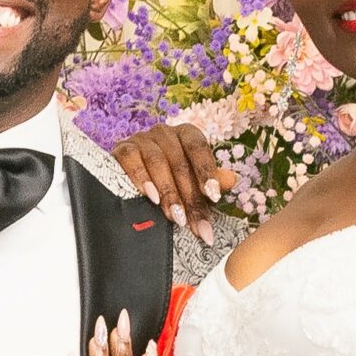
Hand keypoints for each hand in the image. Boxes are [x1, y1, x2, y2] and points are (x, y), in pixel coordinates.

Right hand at [112, 123, 235, 242]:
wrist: (128, 179)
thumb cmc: (169, 178)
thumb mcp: (192, 181)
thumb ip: (210, 181)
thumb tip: (233, 180)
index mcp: (186, 134)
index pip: (198, 148)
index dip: (206, 172)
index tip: (213, 196)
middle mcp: (165, 132)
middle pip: (179, 162)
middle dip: (188, 197)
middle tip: (193, 224)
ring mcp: (142, 138)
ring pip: (157, 162)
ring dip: (167, 192)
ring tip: (174, 217)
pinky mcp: (122, 148)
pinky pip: (131, 159)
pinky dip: (141, 178)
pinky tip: (150, 196)